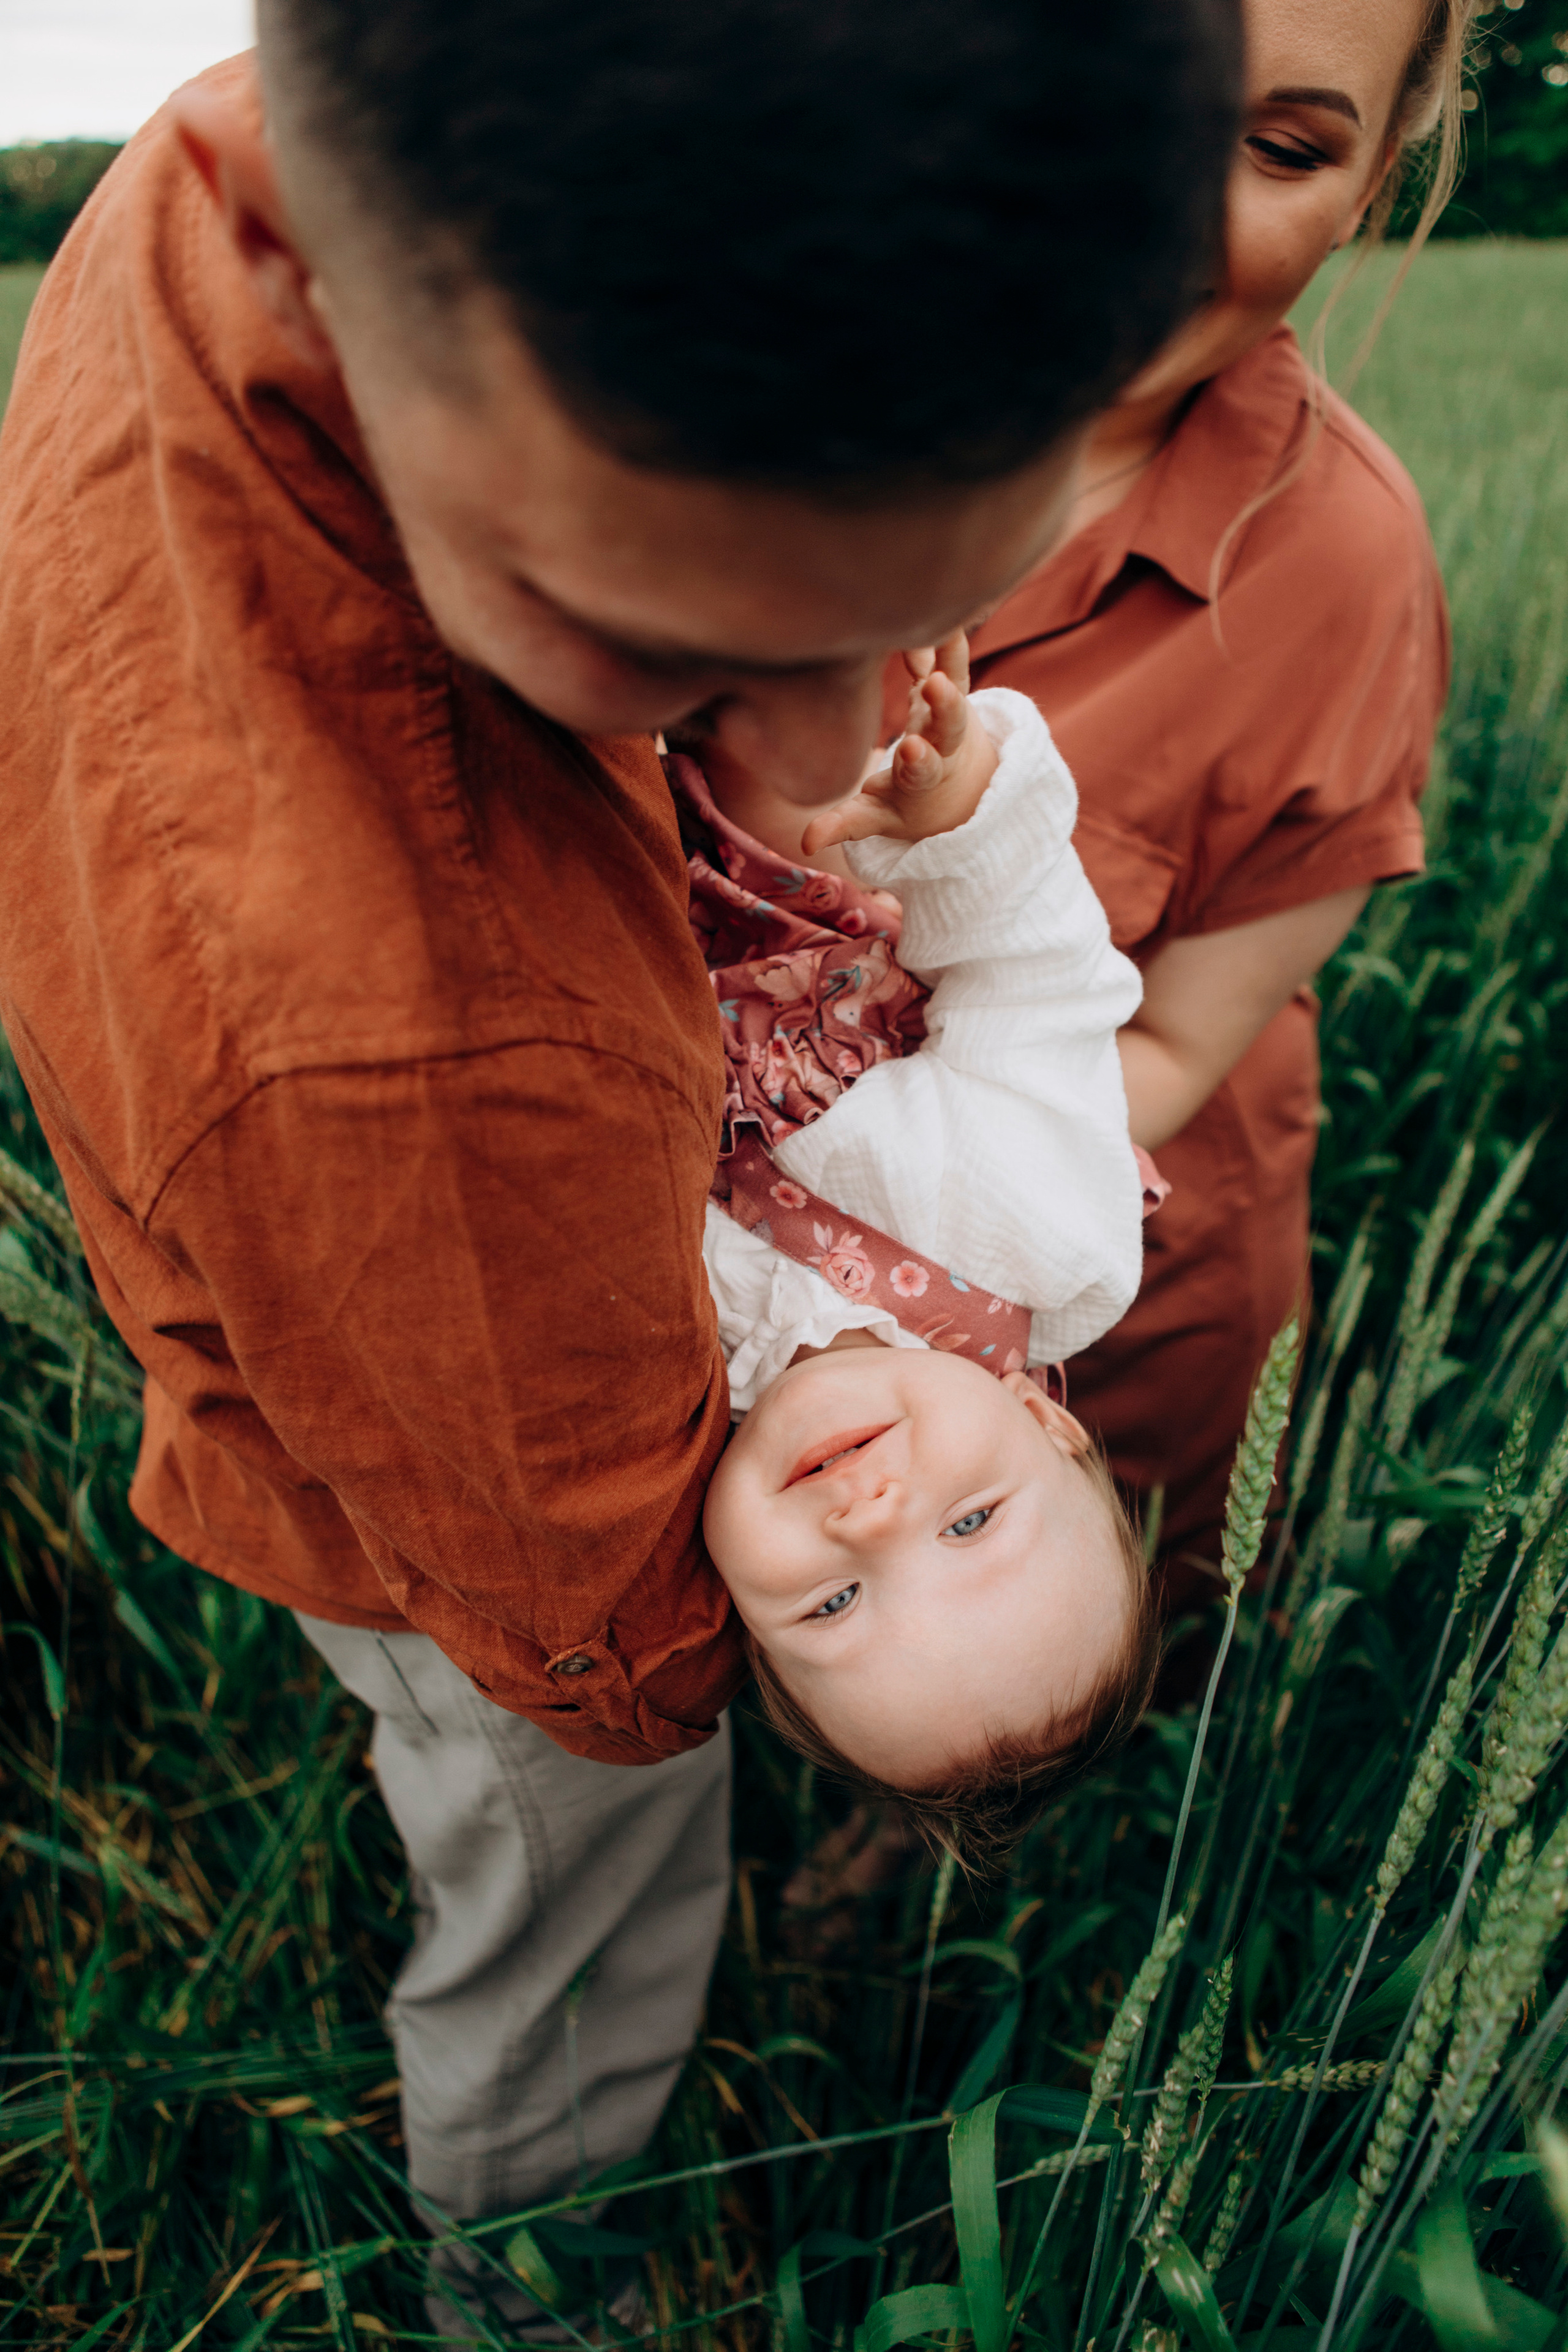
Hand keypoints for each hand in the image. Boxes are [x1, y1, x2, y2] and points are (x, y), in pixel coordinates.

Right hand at [801, 634, 998, 856]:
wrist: (957, 785)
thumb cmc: (905, 802)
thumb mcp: (877, 817)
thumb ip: (845, 826)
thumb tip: (808, 842)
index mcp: (923, 779)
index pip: (923, 772)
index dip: (919, 761)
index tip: (911, 750)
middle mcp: (943, 743)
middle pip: (950, 726)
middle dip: (946, 707)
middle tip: (939, 686)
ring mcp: (949, 711)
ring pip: (957, 683)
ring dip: (948, 657)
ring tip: (941, 626)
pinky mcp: (951, 685)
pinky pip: (953, 656)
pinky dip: (948, 633)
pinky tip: (943, 605)